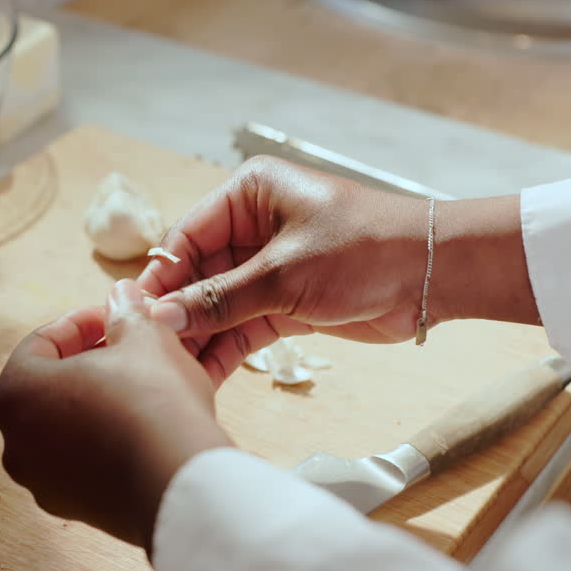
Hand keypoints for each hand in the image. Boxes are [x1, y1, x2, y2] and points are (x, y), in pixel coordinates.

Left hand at [0, 280, 232, 550]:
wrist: (180, 485)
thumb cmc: (153, 401)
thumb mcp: (144, 338)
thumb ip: (126, 313)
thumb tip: (122, 295)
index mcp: (15, 393)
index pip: (41, 343)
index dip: (82, 322)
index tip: (114, 316)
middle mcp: (15, 442)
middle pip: (49, 387)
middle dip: (87, 363)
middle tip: (126, 347)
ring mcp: (42, 482)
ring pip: (66, 427)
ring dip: (97, 402)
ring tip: (139, 386)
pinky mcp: (74, 509)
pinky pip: (84, 462)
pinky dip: (106, 441)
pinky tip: (143, 428)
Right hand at [138, 156, 536, 384]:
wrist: (434, 274)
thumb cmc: (367, 248)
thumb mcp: (284, 273)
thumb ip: (220, 300)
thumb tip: (162, 320)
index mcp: (249, 194)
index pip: (186, 237)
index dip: (161, 279)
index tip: (136, 317)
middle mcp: (253, 226)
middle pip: (197, 275)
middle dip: (177, 315)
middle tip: (150, 355)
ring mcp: (268, 266)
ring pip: (217, 306)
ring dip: (198, 337)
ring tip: (171, 374)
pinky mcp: (285, 301)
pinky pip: (242, 326)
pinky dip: (225, 349)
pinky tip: (202, 375)